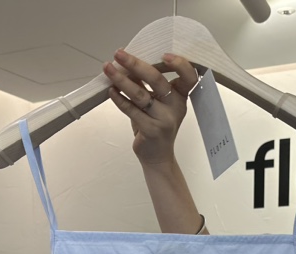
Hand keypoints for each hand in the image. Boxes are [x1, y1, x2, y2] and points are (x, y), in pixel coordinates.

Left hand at [104, 50, 198, 165]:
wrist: (157, 157)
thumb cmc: (156, 126)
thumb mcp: (155, 103)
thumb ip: (145, 84)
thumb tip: (126, 62)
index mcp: (180, 96)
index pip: (188, 76)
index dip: (180, 64)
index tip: (164, 54)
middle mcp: (175, 107)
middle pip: (157, 80)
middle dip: (136, 64)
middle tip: (119, 53)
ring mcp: (164, 119)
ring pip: (140, 94)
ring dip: (121, 79)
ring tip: (107, 68)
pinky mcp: (151, 130)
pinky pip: (131, 110)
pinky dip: (119, 99)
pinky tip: (110, 90)